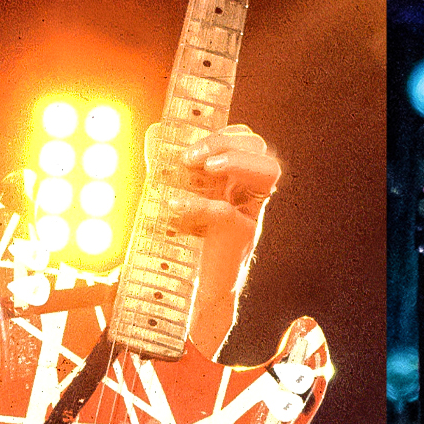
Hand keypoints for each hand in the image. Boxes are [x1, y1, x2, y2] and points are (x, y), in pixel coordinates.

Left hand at [162, 123, 278, 236]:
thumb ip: (169, 169)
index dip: (224, 134)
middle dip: (226, 142)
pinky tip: (176, 204)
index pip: (247, 140)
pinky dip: (200, 204)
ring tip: (205, 168)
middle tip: (191, 157)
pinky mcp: (239, 235)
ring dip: (236, 160)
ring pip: (267, 171)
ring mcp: (249, 212)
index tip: (191, 144)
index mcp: (236, 178)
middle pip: (260, 149)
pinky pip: (227, 212)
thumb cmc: (188, 242)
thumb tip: (155, 134)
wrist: (194, 289)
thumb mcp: (178, 196)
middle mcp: (248, 192)